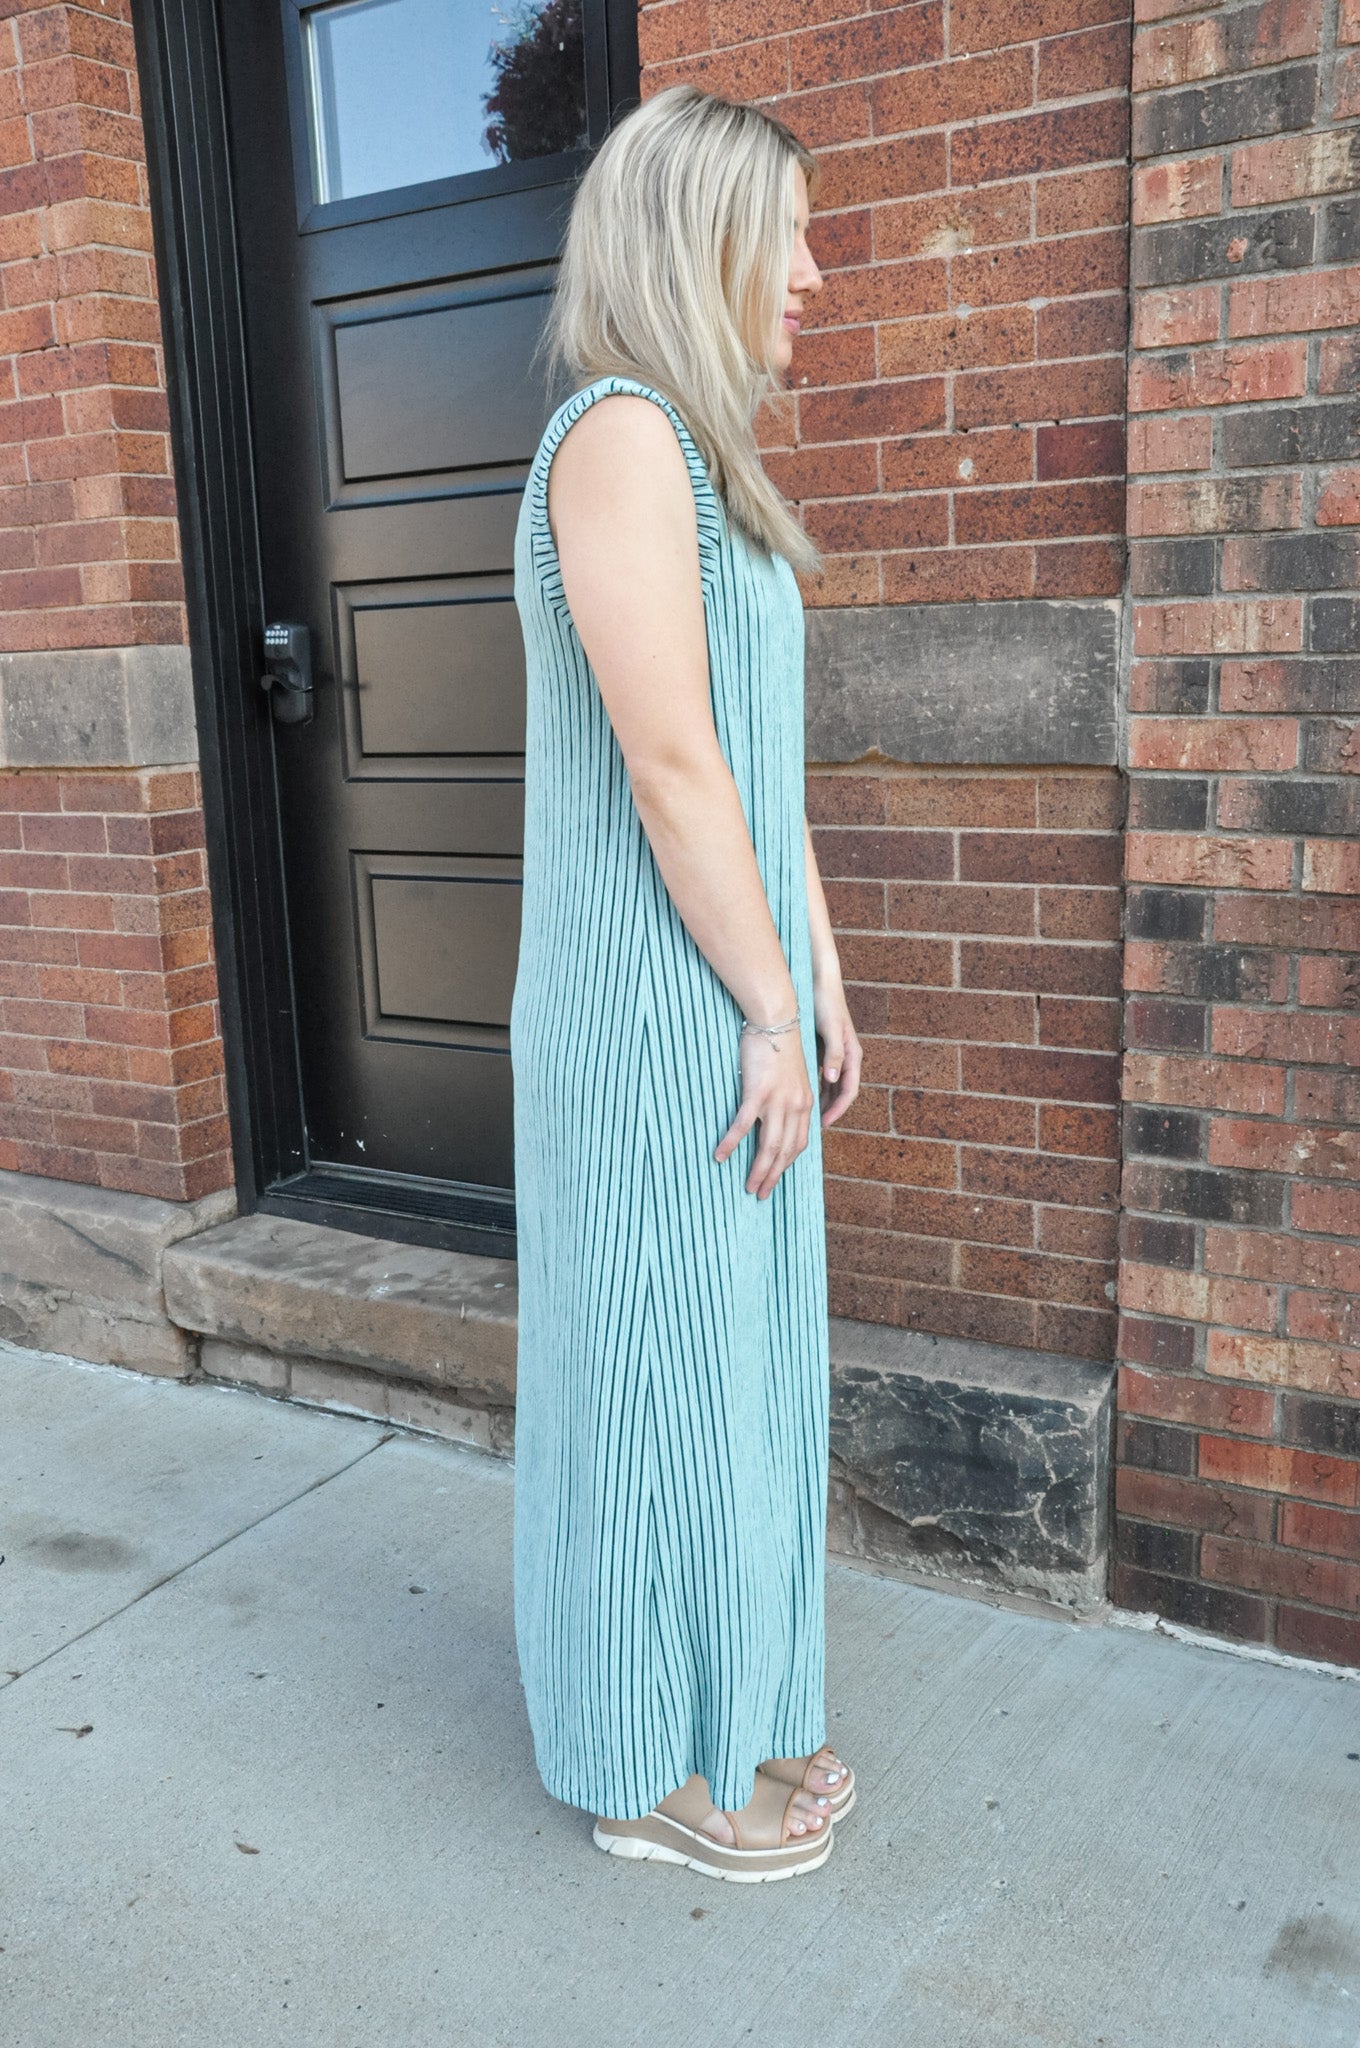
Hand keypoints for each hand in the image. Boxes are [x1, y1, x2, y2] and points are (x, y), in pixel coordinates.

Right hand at [713, 1026, 814, 1198]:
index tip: (775, 1179)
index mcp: (805, 1104)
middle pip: (784, 1151)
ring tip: (748, 1186)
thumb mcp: (792, 1076)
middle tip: (760, 1194)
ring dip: (758, 1170)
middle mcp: (796, 1106)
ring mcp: (777, 1100)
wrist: (777, 1019)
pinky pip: (743, 1125)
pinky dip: (732, 1143)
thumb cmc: (780, 1046)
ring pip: (769, 1145)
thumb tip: (777, 1118)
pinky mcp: (758, 1092)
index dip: (786, 1166)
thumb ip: (789, 1099)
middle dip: (773, 1177)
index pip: (798, 1144)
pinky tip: (720, 1156)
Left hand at [811, 969, 860, 1126]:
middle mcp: (846, 1057)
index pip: (849, 1091)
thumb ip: (834, 1054)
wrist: (818, 978)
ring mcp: (835, 1053)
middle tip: (812, 1128)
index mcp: (852, 1054)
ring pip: (829, 1086)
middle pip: (839, 1092)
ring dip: (820, 1101)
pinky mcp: (823, 1048)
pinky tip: (798, 1095)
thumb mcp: (831, 1028)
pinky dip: (812, 1087)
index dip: (838, 1110)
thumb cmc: (825, 1001)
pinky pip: (820, 1075)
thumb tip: (833, 1079)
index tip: (825, 1125)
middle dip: (828, 1111)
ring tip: (804, 1117)